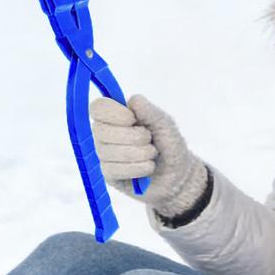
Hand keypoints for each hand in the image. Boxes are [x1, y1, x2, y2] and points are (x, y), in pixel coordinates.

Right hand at [88, 94, 207, 216]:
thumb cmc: (169, 145)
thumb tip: (132, 100)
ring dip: (139, 153)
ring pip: (108, 152)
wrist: (177, 174)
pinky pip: (114, 169)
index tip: (132, 119)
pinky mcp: (109, 175)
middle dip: (132, 136)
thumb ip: (148, 110)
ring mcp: (105, 155)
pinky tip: (147, 168)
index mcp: (117, 116)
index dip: (113, 113)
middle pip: (100, 130)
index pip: (98, 108)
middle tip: (149, 140)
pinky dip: (136, 168)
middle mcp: (106, 134)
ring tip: (152, 155)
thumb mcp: (164, 123)